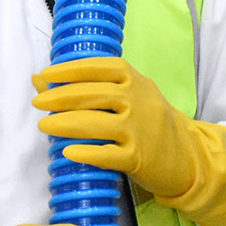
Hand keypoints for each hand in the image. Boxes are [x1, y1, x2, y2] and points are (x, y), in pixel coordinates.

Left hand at [32, 56, 225, 225]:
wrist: (187, 155)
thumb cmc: (148, 121)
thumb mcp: (128, 96)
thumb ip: (89, 86)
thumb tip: (38, 79)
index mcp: (134, 80)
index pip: (98, 68)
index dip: (69, 70)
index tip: (45, 75)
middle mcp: (138, 100)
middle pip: (94, 95)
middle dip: (61, 97)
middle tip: (38, 104)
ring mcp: (140, 129)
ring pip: (97, 123)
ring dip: (66, 124)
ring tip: (44, 126)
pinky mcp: (139, 157)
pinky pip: (108, 155)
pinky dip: (87, 153)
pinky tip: (68, 152)